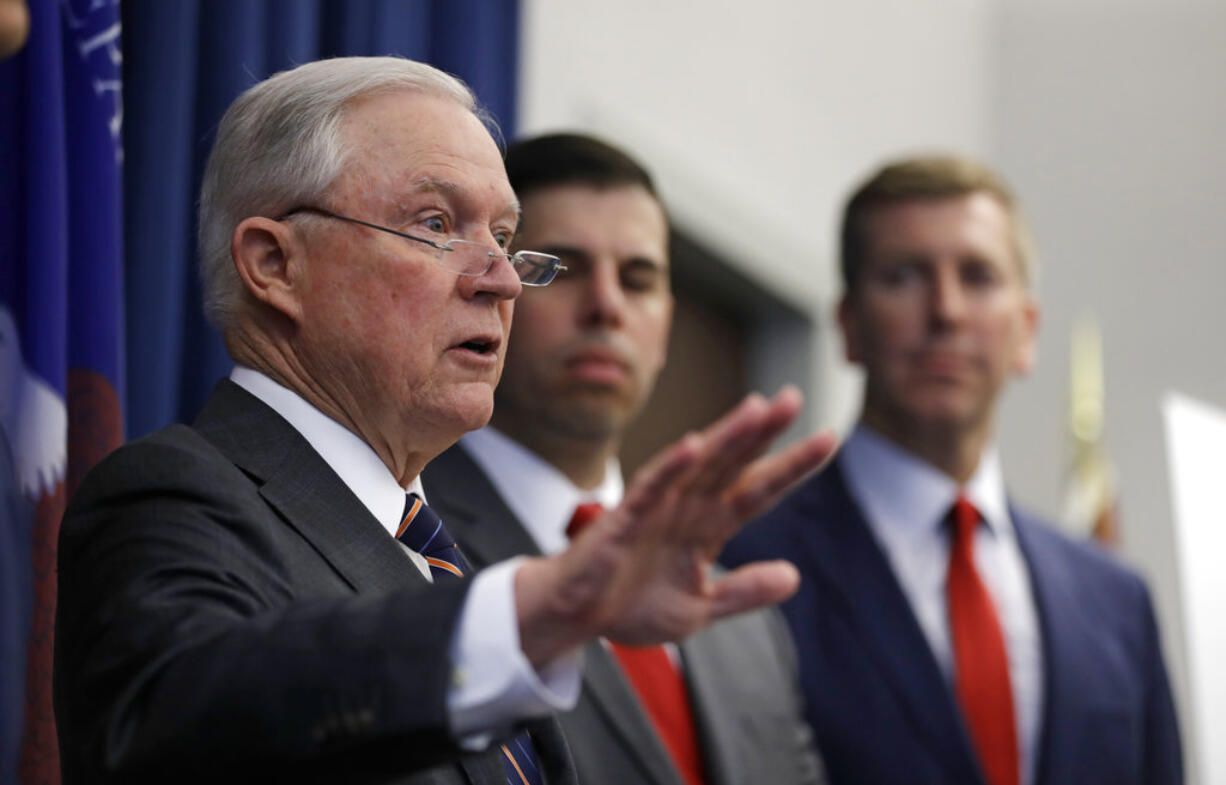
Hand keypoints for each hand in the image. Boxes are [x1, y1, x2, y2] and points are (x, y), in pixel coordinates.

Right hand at [514, 386, 836, 666]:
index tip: (829, 438)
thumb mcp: (700, 607)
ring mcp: (657, 508)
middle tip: (794, 397)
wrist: (576, 617)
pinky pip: (651, 488)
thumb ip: (744, 590)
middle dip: (764, 433)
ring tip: (757, 410)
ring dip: (727, 437)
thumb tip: (794, 577)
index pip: (758, 489)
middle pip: (733, 463)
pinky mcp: (625, 519)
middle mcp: (687, 507)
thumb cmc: (631, 603)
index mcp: (708, 526)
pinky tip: (693, 446)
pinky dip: (672, 467)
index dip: (792, 466)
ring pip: (698, 466)